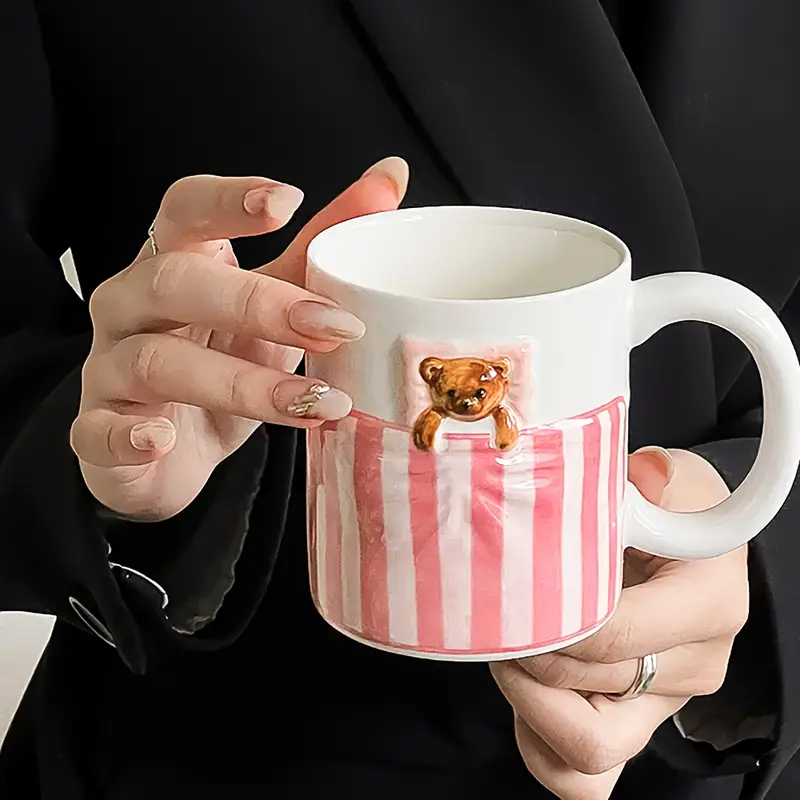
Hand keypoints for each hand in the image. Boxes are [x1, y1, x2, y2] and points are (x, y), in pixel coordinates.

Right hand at [71, 157, 408, 519]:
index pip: (185, 209)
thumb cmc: (222, 362)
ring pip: (156, 360)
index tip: (289, 202)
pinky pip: (98, 431)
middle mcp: (130, 305)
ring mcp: (108, 368)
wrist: (172, 451)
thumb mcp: (274, 305)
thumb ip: (320, 248)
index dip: (228, 201)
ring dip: (241, 384)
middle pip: (172, 280)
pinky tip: (159, 441)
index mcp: (173, 262)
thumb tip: (391, 179)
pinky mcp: (98, 431)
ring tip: (316, 403)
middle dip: (256, 302)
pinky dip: (127, 436)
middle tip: (337, 326)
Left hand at [491, 447, 749, 799]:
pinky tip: (525, 693)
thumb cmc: (677, 505)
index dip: (547, 627)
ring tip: (507, 659)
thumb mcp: (672, 478)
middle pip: (590, 705)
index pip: (612, 638)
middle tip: (495, 623)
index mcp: (706, 604)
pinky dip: (542, 744)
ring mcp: (665, 702)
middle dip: (525, 667)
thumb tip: (642, 474)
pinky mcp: (638, 721)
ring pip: (588, 757)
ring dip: (530, 712)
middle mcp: (693, 665)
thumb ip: (653, 477)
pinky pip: (584, 777)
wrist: (693, 539)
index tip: (511, 598)